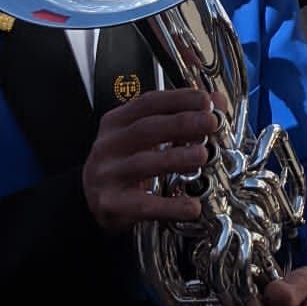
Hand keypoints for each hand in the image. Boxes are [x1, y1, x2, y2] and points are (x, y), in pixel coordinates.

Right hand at [82, 89, 219, 233]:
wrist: (89, 200)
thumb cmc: (124, 164)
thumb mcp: (146, 137)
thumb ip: (180, 118)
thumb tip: (217, 102)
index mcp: (118, 122)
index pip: (148, 103)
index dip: (178, 99)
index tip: (204, 100)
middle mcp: (109, 145)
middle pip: (146, 129)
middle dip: (181, 123)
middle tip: (210, 123)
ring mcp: (108, 174)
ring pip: (143, 164)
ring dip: (176, 158)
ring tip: (202, 155)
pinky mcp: (111, 203)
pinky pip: (143, 204)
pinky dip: (170, 206)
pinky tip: (192, 206)